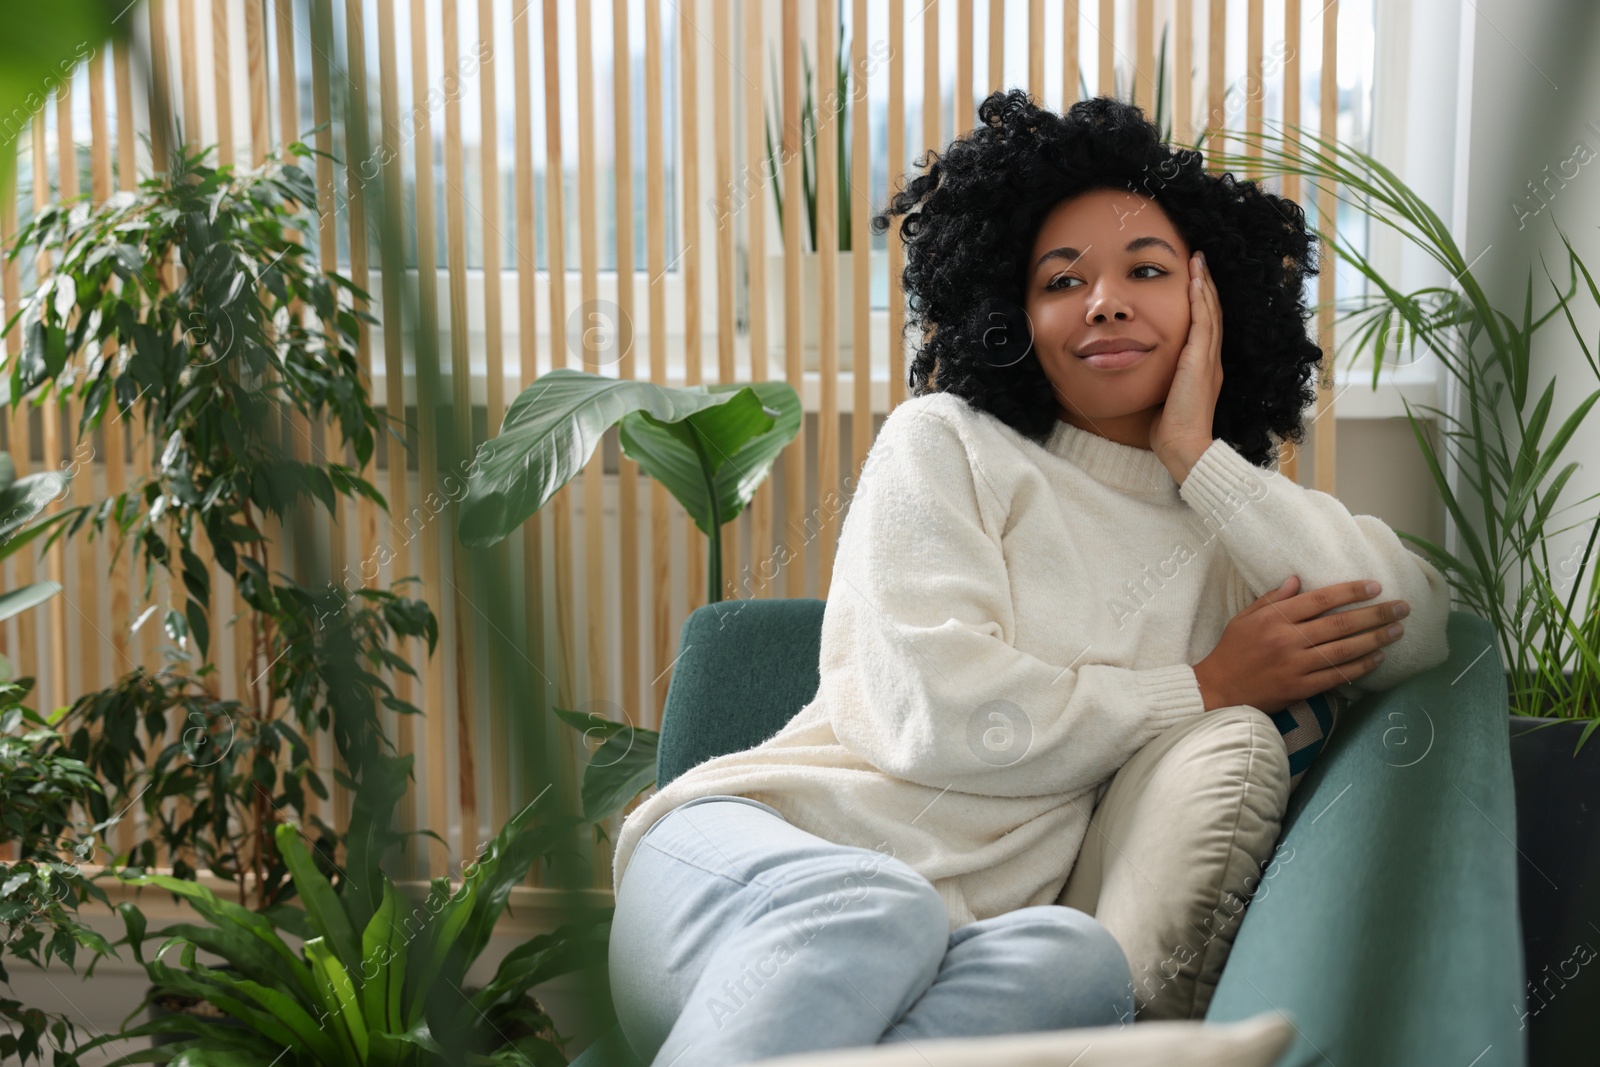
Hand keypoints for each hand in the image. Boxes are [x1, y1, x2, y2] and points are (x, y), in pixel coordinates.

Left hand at [1149, 251, 1223, 476]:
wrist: (1184, 445)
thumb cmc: (1171, 429)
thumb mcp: (1166, 398)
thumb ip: (1163, 382)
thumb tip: (1148, 375)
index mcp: (1204, 368)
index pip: (1205, 326)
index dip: (1202, 301)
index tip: (1194, 280)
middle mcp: (1210, 360)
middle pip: (1212, 313)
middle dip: (1206, 285)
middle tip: (1200, 259)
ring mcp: (1208, 359)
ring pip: (1211, 312)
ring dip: (1205, 284)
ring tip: (1199, 261)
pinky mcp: (1201, 362)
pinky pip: (1204, 323)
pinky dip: (1201, 301)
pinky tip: (1196, 282)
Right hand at [1191, 575, 1411, 712]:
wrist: (1218, 691)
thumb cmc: (1231, 651)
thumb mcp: (1245, 618)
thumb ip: (1272, 599)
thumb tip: (1298, 579)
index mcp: (1274, 619)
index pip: (1320, 600)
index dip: (1350, 592)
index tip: (1375, 586)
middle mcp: (1288, 640)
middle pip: (1339, 624)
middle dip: (1375, 614)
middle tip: (1402, 607)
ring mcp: (1296, 665)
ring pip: (1344, 650)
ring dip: (1375, 639)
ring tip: (1397, 630)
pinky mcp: (1301, 688)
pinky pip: (1337, 676)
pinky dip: (1360, 666)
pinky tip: (1378, 658)